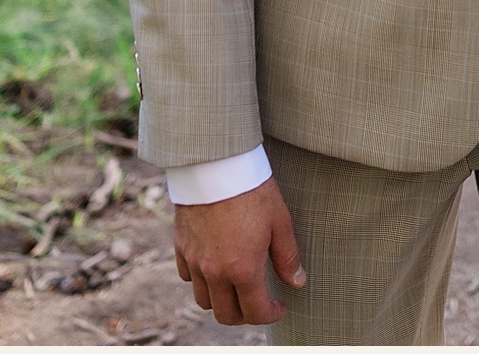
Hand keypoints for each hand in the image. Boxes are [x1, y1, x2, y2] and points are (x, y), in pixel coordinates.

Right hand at [174, 178, 303, 325]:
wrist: (215, 164)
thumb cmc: (252, 190)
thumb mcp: (279, 222)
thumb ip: (287, 257)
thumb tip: (297, 282)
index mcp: (243, 269)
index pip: (256, 312)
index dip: (272, 315)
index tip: (280, 306)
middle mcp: (215, 272)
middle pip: (226, 315)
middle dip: (245, 315)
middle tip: (259, 302)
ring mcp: (194, 261)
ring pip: (203, 300)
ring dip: (221, 301)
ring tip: (236, 287)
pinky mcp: (181, 247)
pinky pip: (188, 277)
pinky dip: (201, 281)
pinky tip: (215, 267)